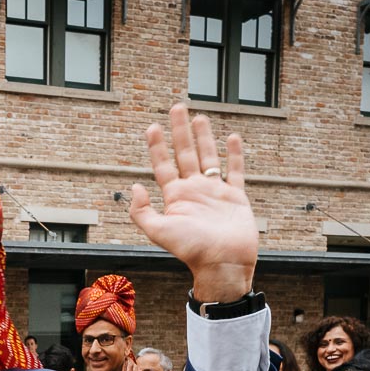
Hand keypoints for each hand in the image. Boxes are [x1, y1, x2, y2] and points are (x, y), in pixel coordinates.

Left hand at [129, 104, 256, 302]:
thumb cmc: (191, 250)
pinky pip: (236, 171)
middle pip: (185, 154)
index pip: (163, 165)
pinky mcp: (236, 197)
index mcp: (175, 197)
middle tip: (177, 107)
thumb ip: (142, 211)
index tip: (152, 127)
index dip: (157, 146)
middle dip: (180, 131)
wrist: (223, 263)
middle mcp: (194, 191)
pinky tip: (232, 138)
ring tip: (199, 117)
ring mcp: (215, 192)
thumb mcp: (159, 231)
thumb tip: (133, 187)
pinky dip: (235, 155)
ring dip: (204, 137)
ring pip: (209, 157)